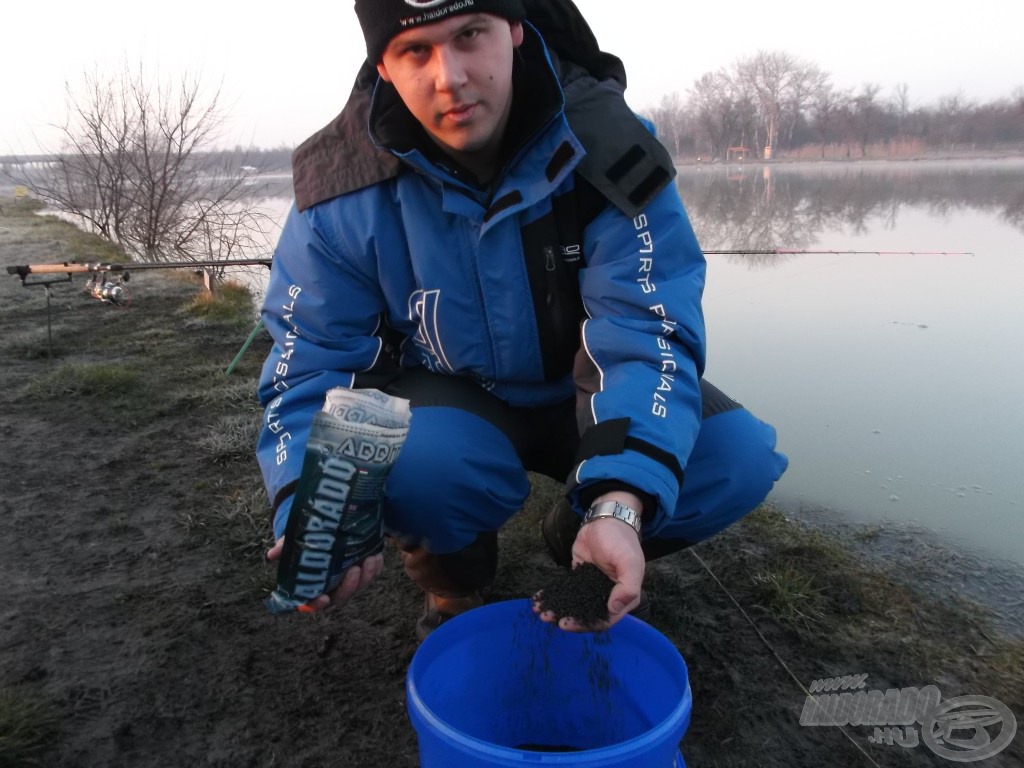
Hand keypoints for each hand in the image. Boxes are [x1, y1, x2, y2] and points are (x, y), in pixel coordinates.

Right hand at [266, 537, 384, 612]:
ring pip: (358, 587)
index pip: (312, 604)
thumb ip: (285, 548)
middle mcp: (331, 588)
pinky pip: (372, 575)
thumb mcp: (293, 543)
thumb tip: (271, 554)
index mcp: (312, 587)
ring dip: (367, 576)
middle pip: (341, 597)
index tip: (322, 598)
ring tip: (370, 559)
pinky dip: (376, 568)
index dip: (316, 604)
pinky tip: (377, 556)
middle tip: (354, 570)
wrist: (324, 530)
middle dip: (349, 586)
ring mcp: (348, 581)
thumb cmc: (305, 542)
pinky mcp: (362, 571)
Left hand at [534, 492, 644, 631]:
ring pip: (574, 604)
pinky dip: (554, 596)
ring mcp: (591, 587)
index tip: (566, 624)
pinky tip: (540, 599)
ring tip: (540, 611)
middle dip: (566, 619)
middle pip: (586, 615)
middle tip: (547, 618)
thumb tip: (614, 609)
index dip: (585, 625)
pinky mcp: (579, 577)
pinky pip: (566, 590)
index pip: (604, 620)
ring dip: (558, 609)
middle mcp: (607, 596)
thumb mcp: (629, 563)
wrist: (606, 519)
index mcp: (623, 597)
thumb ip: (627, 587)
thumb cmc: (621, 541)